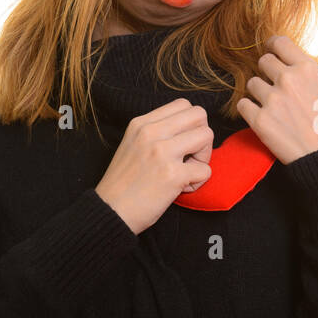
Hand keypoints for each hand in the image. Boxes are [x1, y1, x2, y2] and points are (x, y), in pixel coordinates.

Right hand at [94, 98, 212, 234]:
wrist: (110, 212)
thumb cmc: (124, 182)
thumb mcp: (133, 144)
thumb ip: (157, 132)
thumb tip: (189, 129)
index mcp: (141, 123)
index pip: (183, 105)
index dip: (191, 124)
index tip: (182, 143)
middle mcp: (151, 133)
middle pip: (200, 115)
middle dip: (202, 136)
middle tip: (190, 157)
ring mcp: (161, 152)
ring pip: (207, 136)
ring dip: (204, 157)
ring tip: (187, 172)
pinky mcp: (172, 175)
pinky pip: (206, 170)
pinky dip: (198, 182)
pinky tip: (181, 188)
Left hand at [237, 35, 317, 164]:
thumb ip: (303, 74)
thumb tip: (283, 65)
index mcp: (307, 68)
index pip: (279, 42)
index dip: (272, 47)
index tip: (272, 54)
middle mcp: (289, 79)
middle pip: (263, 61)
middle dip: (267, 73)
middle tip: (276, 88)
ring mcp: (272, 99)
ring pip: (251, 83)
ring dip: (258, 93)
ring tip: (273, 108)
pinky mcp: (260, 120)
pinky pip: (243, 105)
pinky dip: (250, 111)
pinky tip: (263, 118)